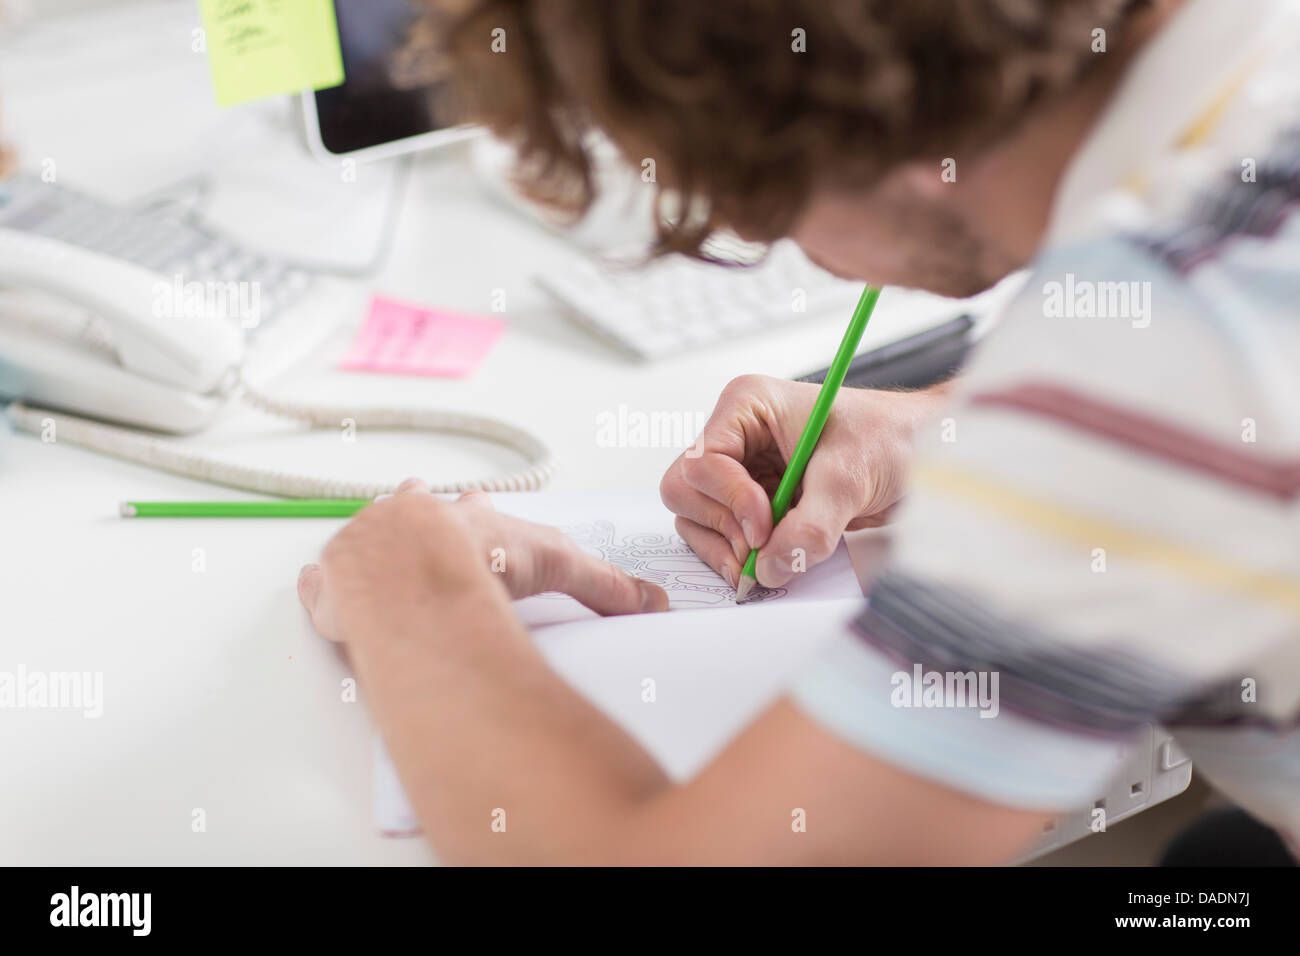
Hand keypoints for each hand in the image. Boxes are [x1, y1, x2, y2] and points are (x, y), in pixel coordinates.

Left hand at [298, 479, 668, 642]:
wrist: (419, 571)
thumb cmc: (483, 560)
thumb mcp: (559, 566)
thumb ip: (607, 585)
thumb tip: (652, 600)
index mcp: (460, 516)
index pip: (471, 509)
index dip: (475, 514)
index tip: (476, 512)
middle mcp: (410, 522)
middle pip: (408, 514)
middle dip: (413, 521)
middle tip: (419, 539)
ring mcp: (368, 551)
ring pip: (366, 544)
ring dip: (371, 554)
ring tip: (376, 573)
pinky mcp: (333, 586)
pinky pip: (322, 586)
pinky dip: (325, 594)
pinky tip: (329, 599)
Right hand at [661, 375, 947, 587]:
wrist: (922, 452)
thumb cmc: (889, 438)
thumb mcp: (850, 478)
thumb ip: (810, 527)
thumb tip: (770, 569)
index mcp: (747, 406)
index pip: (703, 459)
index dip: (730, 498)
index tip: (765, 526)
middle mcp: (734, 437)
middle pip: (684, 489)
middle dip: (722, 525)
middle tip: (762, 548)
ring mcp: (738, 472)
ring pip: (694, 517)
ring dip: (725, 546)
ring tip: (768, 558)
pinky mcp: (750, 504)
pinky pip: (718, 536)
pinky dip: (735, 557)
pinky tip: (769, 562)